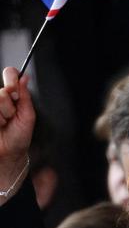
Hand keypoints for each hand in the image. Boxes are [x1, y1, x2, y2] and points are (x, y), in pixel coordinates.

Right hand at [0, 67, 34, 199]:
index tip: (15, 91)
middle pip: (2, 91)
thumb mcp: (27, 115)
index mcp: (12, 94)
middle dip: (10, 106)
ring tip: (4, 123)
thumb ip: (25, 96)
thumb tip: (25, 77)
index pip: (10, 73)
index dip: (11, 78)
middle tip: (12, 116)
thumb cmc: (18, 136)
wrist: (8, 154)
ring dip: (3, 114)